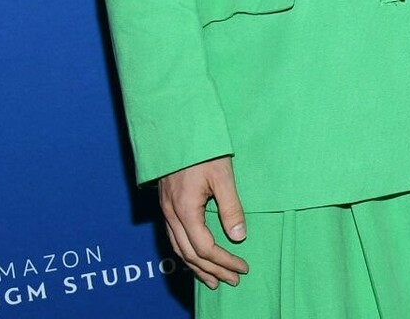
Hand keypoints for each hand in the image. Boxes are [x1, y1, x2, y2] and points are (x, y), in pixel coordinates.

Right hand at [158, 156, 249, 288]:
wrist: (177, 129)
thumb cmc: (203, 149)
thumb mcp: (222, 176)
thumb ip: (230, 207)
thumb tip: (238, 236)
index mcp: (185, 210)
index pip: (205, 248)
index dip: (224, 261)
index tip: (242, 267)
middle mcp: (172, 214)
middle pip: (190, 254)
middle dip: (212, 270)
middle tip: (233, 280)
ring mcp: (166, 210)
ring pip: (179, 249)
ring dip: (197, 267)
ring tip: (214, 280)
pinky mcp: (167, 205)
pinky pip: (174, 238)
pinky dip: (187, 253)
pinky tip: (196, 258)